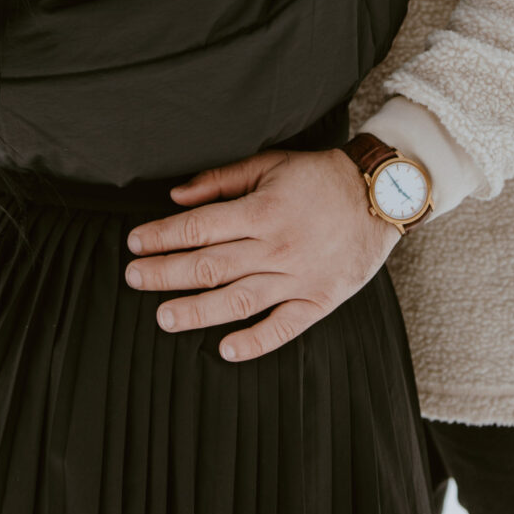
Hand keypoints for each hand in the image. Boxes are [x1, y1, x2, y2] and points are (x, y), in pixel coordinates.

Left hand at [124, 148, 402, 362]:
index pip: (198, 228)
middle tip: (133, 278)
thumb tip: (175, 197)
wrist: (381, 194)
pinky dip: (255, 341)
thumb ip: (221, 180)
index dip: (162, 236)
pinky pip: (284, 328)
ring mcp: (298, 277)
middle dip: (165, 273)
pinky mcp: (319, 299)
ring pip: (238, 300)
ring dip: (197, 311)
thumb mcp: (269, 164)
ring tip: (163, 318)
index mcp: (262, 210)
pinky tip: (225, 349)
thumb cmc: (318, 176)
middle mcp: (276, 247)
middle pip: (209, 266)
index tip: (135, 243)